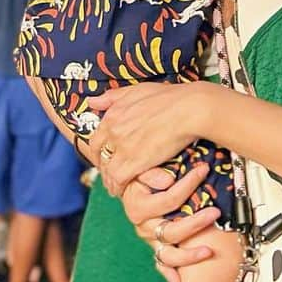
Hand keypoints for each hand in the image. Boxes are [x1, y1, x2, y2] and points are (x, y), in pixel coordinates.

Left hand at [91, 81, 209, 195]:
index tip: (107, 157)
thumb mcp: (137, 90)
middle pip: (99, 156)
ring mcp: (123, 147)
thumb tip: (92, 101)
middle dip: (103, 166)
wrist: (190, 109)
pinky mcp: (135, 162)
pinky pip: (118, 179)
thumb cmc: (169, 97)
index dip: (100, 150)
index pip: (95, 138)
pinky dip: (119, 187)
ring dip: (110, 179)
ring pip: (107, 170)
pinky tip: (123, 190)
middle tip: (110, 173)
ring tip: (116, 186)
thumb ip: (113, 97)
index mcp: (113, 114)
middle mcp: (113, 130)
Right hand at [121, 163, 219, 281]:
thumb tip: (168, 179)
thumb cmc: (139, 176)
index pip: (169, 199)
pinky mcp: (156, 246)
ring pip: (168, 254)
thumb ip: (152, 173)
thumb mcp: (141, 168)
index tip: (204, 170)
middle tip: (215, 212)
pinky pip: (162, 263)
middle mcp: (143, 227)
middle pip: (171, 232)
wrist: (129, 187)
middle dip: (196, 224)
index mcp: (138, 207)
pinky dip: (170, 274)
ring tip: (208, 252)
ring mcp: (150, 239)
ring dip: (188, 256)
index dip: (188, 184)